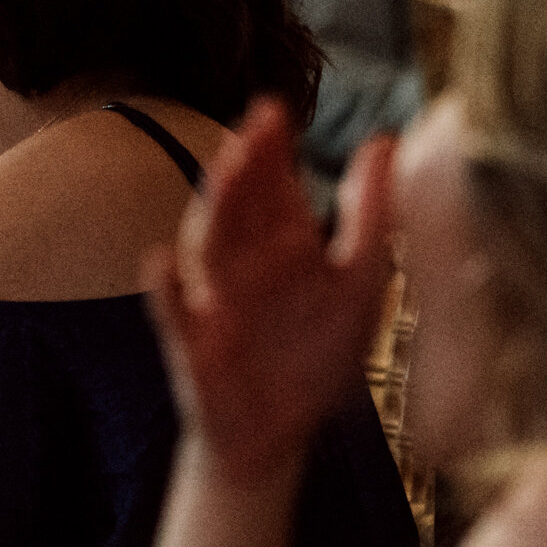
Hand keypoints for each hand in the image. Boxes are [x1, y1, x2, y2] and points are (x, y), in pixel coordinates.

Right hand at [145, 99, 395, 485]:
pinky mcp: (193, 344)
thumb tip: (384, 141)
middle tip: (255, 126)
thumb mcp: (357, 284)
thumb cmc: (313, 357)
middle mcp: (243, 264)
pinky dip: (166, 290)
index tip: (276, 110)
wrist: (277, 436)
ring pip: (209, 246)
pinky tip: (162, 265)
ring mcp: (213, 300)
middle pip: (239, 206)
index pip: (273, 187)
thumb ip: (370, 215)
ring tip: (226, 174)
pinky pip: (173, 314)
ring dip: (215, 208)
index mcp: (282, 246)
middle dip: (245, 166)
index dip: (272, 150)